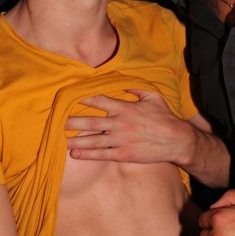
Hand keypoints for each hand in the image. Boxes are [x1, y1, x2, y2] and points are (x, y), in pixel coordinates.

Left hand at [65, 89, 191, 163]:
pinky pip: (102, 154)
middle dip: (73, 121)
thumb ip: (135, 88)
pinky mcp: (123, 154)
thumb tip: (120, 81)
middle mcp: (120, 124)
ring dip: (75, 140)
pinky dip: (87, 154)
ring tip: (61, 139)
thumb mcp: (152, 97)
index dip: (83, 98)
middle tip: (58, 120)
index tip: (70, 96)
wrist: (176, 140)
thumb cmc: (164, 117)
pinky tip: (75, 154)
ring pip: (93, 140)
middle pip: (91, 122)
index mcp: (125, 108)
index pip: (99, 100)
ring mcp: (121, 140)